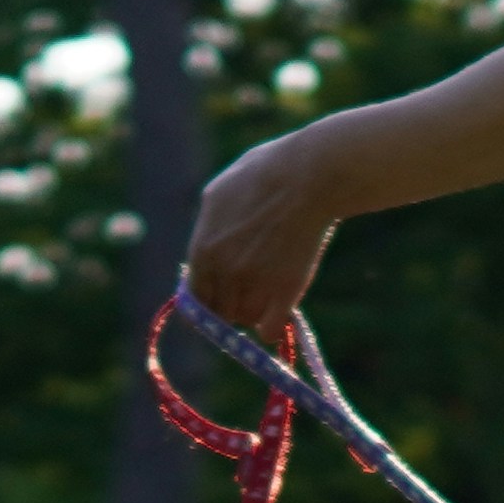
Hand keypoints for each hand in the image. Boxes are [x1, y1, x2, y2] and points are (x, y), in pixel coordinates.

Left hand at [183, 127, 338, 333]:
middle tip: (247, 296)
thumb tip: (203, 251)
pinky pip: (270, 330)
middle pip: (220, 312)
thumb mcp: (219, 194)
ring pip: (246, 320)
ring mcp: (255, 284)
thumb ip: (207, 229)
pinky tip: (279, 317)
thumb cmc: (266, 172)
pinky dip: (273, 328)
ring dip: (253, 314)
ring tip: (266, 297)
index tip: (216, 304)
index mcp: (203, 250)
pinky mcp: (285, 291)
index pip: (194, 298)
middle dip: (231, 307)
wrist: (309, 175)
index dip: (205, 303)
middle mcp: (224, 272)